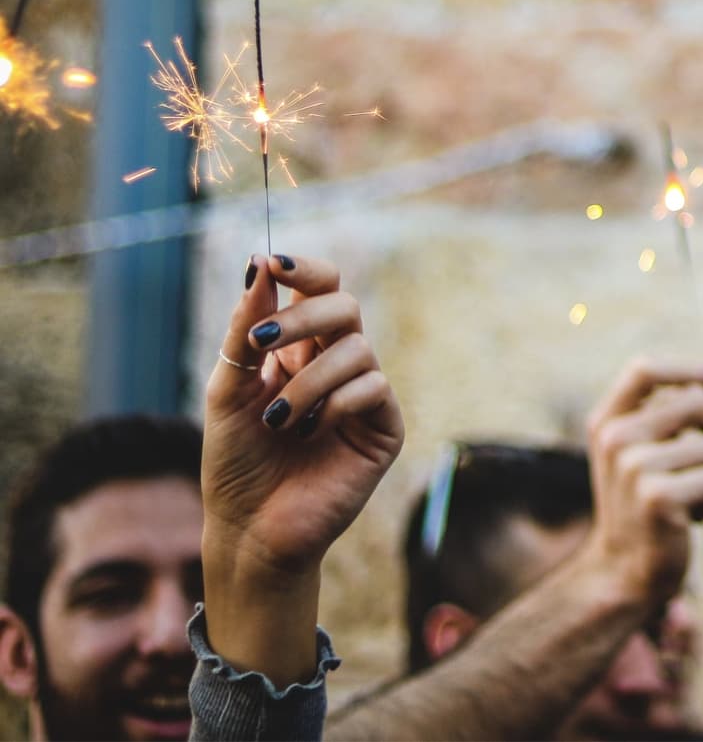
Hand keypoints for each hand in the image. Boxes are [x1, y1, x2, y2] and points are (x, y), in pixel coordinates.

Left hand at [202, 253, 404, 578]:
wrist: (250, 530)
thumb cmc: (235, 464)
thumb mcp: (227, 390)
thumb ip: (245, 331)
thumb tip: (258, 267)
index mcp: (300, 351)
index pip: (319, 290)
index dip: (303, 271)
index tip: (272, 262)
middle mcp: (336, 365)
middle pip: (344, 306)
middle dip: (301, 317)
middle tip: (263, 344)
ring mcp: (363, 396)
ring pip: (357, 348)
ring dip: (308, 381)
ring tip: (278, 421)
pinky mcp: (383, 428)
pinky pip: (373, 387)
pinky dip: (337, 402)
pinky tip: (313, 432)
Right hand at [580, 359, 702, 613]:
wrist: (625, 572)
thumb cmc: (645, 507)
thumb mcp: (641, 454)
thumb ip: (666, 417)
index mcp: (607, 424)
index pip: (643, 372)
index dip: (685, 368)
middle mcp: (615, 440)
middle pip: (697, 400)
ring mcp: (634, 468)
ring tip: (690, 498)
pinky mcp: (658, 498)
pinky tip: (691, 520)